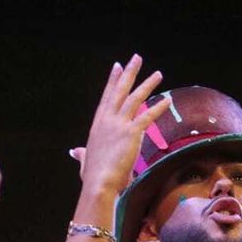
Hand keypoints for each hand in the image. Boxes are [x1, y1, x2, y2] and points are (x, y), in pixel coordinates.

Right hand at [75, 56, 171, 197]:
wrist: (98, 183)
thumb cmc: (93, 175)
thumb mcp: (85, 160)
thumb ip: (81, 153)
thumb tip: (74, 151)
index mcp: (98, 125)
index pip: (107, 97)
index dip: (112, 81)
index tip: (117, 67)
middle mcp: (107, 120)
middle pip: (119, 91)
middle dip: (129, 73)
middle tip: (136, 58)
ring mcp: (119, 125)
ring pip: (135, 99)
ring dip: (147, 84)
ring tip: (158, 74)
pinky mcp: (131, 133)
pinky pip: (147, 116)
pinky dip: (158, 107)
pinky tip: (167, 100)